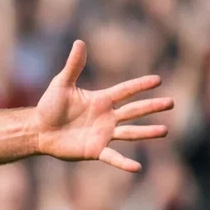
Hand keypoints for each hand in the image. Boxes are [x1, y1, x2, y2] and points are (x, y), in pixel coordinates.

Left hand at [35, 40, 172, 172]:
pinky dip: (124, 163)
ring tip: (165, 131)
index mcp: (101, 100)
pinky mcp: (95, 150)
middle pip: (134, 110)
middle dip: (152, 106)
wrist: (38, 130)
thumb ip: (73, 66)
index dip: (140, 85)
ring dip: (147, 132)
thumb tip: (79, 42)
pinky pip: (113, 157)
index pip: (125, 90)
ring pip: (130, 133)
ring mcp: (103, 134)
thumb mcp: (62, 84)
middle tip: (171, 103)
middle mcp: (107, 116)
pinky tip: (137, 167)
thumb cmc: (49, 106)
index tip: (158, 80)